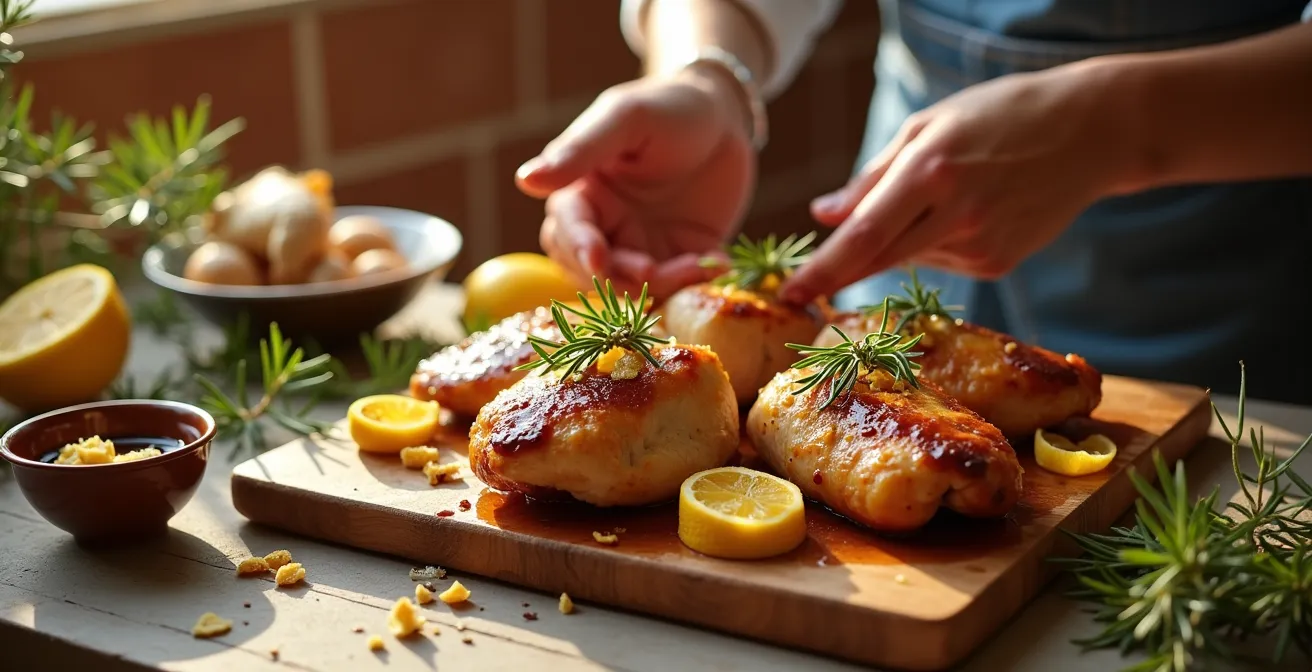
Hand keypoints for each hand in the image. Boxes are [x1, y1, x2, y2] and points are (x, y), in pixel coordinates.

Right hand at [515, 67, 754, 298]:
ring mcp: (642, 245)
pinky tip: (718, 263)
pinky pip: (679, 286)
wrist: (725, 116)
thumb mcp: (625, 119)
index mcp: (583, 193)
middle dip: (616, 277)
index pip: (566, 230)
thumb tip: (525, 180)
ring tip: (699, 264)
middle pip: (589, 270)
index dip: (579, 248)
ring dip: (661, 286)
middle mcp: (607, 226)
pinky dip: (695, 284)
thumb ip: (580, 150)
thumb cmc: (668, 107)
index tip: (597, 259)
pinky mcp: (680, 257)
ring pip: (634, 286)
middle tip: (650, 270)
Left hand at [780, 61, 1129, 304]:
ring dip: (902, 237)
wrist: (1092, 131)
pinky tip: (971, 209)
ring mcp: (981, 245)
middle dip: (836, 276)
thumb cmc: (1001, 116)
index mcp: (932, 171)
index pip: (863, 235)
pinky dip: (937, 240)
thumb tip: (824, 215)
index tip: (788, 292)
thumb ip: (873, 176)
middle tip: (801, 286)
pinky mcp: (998, 263)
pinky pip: (942, 259)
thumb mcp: (931, 126)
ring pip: (910, 256)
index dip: (822, 269)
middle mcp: (956, 215)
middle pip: (878, 261)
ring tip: (946, 192)